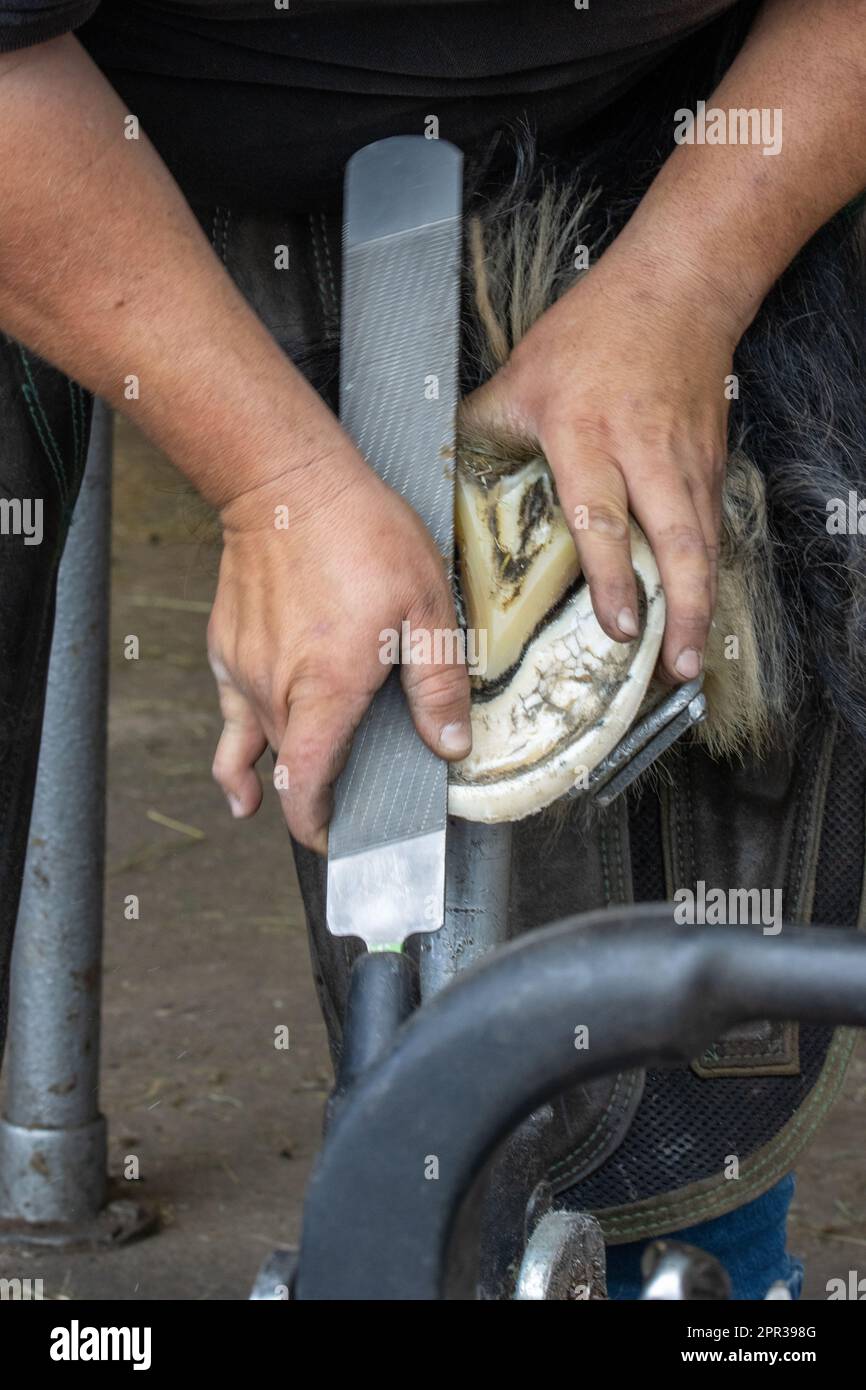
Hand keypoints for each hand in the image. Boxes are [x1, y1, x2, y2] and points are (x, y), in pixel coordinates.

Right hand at [208, 442, 470, 852]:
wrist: (286, 480)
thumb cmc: (359, 535)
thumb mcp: (426, 608)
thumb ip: (438, 684)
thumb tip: (450, 745)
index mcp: (325, 691)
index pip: (305, 787)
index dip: (317, 827)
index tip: (335, 840)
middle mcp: (275, 690)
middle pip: (286, 770)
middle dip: (312, 797)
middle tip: (342, 809)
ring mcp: (243, 670)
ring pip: (255, 741)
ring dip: (276, 768)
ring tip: (277, 801)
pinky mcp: (226, 646)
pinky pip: (230, 709)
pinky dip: (237, 741)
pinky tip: (243, 757)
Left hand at [462, 241, 741, 682]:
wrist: (679, 289)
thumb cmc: (593, 330)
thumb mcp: (520, 376)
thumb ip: (483, 431)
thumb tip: (439, 480)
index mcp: (587, 434)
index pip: (603, 517)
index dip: (613, 577)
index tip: (620, 626)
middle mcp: (645, 453)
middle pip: (677, 543)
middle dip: (681, 611)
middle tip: (677, 667)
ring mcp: (687, 460)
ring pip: (703, 544)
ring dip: (700, 606)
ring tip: (688, 662)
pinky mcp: (712, 462)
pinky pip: (712, 528)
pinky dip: (706, 575)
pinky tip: (695, 613)